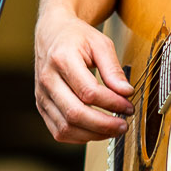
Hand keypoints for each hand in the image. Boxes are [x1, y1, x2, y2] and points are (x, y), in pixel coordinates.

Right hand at [34, 9, 132, 143]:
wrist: (52, 33)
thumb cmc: (76, 37)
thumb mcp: (100, 44)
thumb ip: (113, 69)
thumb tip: (126, 92)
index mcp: (61, 59)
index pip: (88, 92)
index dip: (112, 103)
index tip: (128, 106)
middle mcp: (48, 80)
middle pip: (75, 114)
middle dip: (104, 125)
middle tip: (123, 125)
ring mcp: (42, 95)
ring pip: (66, 128)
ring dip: (93, 134)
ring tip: (113, 129)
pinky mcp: (42, 106)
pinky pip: (59, 131)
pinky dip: (80, 136)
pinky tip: (96, 130)